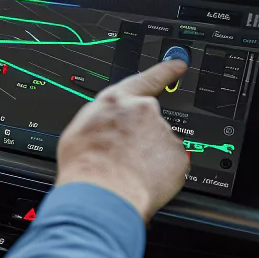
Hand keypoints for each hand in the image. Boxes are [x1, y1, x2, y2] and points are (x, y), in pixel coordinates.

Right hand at [55, 60, 189, 220]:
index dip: (165, 71)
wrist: (101, 192)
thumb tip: (106, 127)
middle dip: (141, 136)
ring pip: (158, 144)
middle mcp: (143, 111)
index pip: (146, 80)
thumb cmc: (85, 164)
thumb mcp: (79, 131)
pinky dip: (159, 173)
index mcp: (116, 101)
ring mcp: (163, 132)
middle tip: (125, 157)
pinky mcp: (177, 155)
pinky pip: (170, 164)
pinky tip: (141, 181)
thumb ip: (102, 121)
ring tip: (127, 173)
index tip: (178, 65)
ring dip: (148, 157)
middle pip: (148, 120)